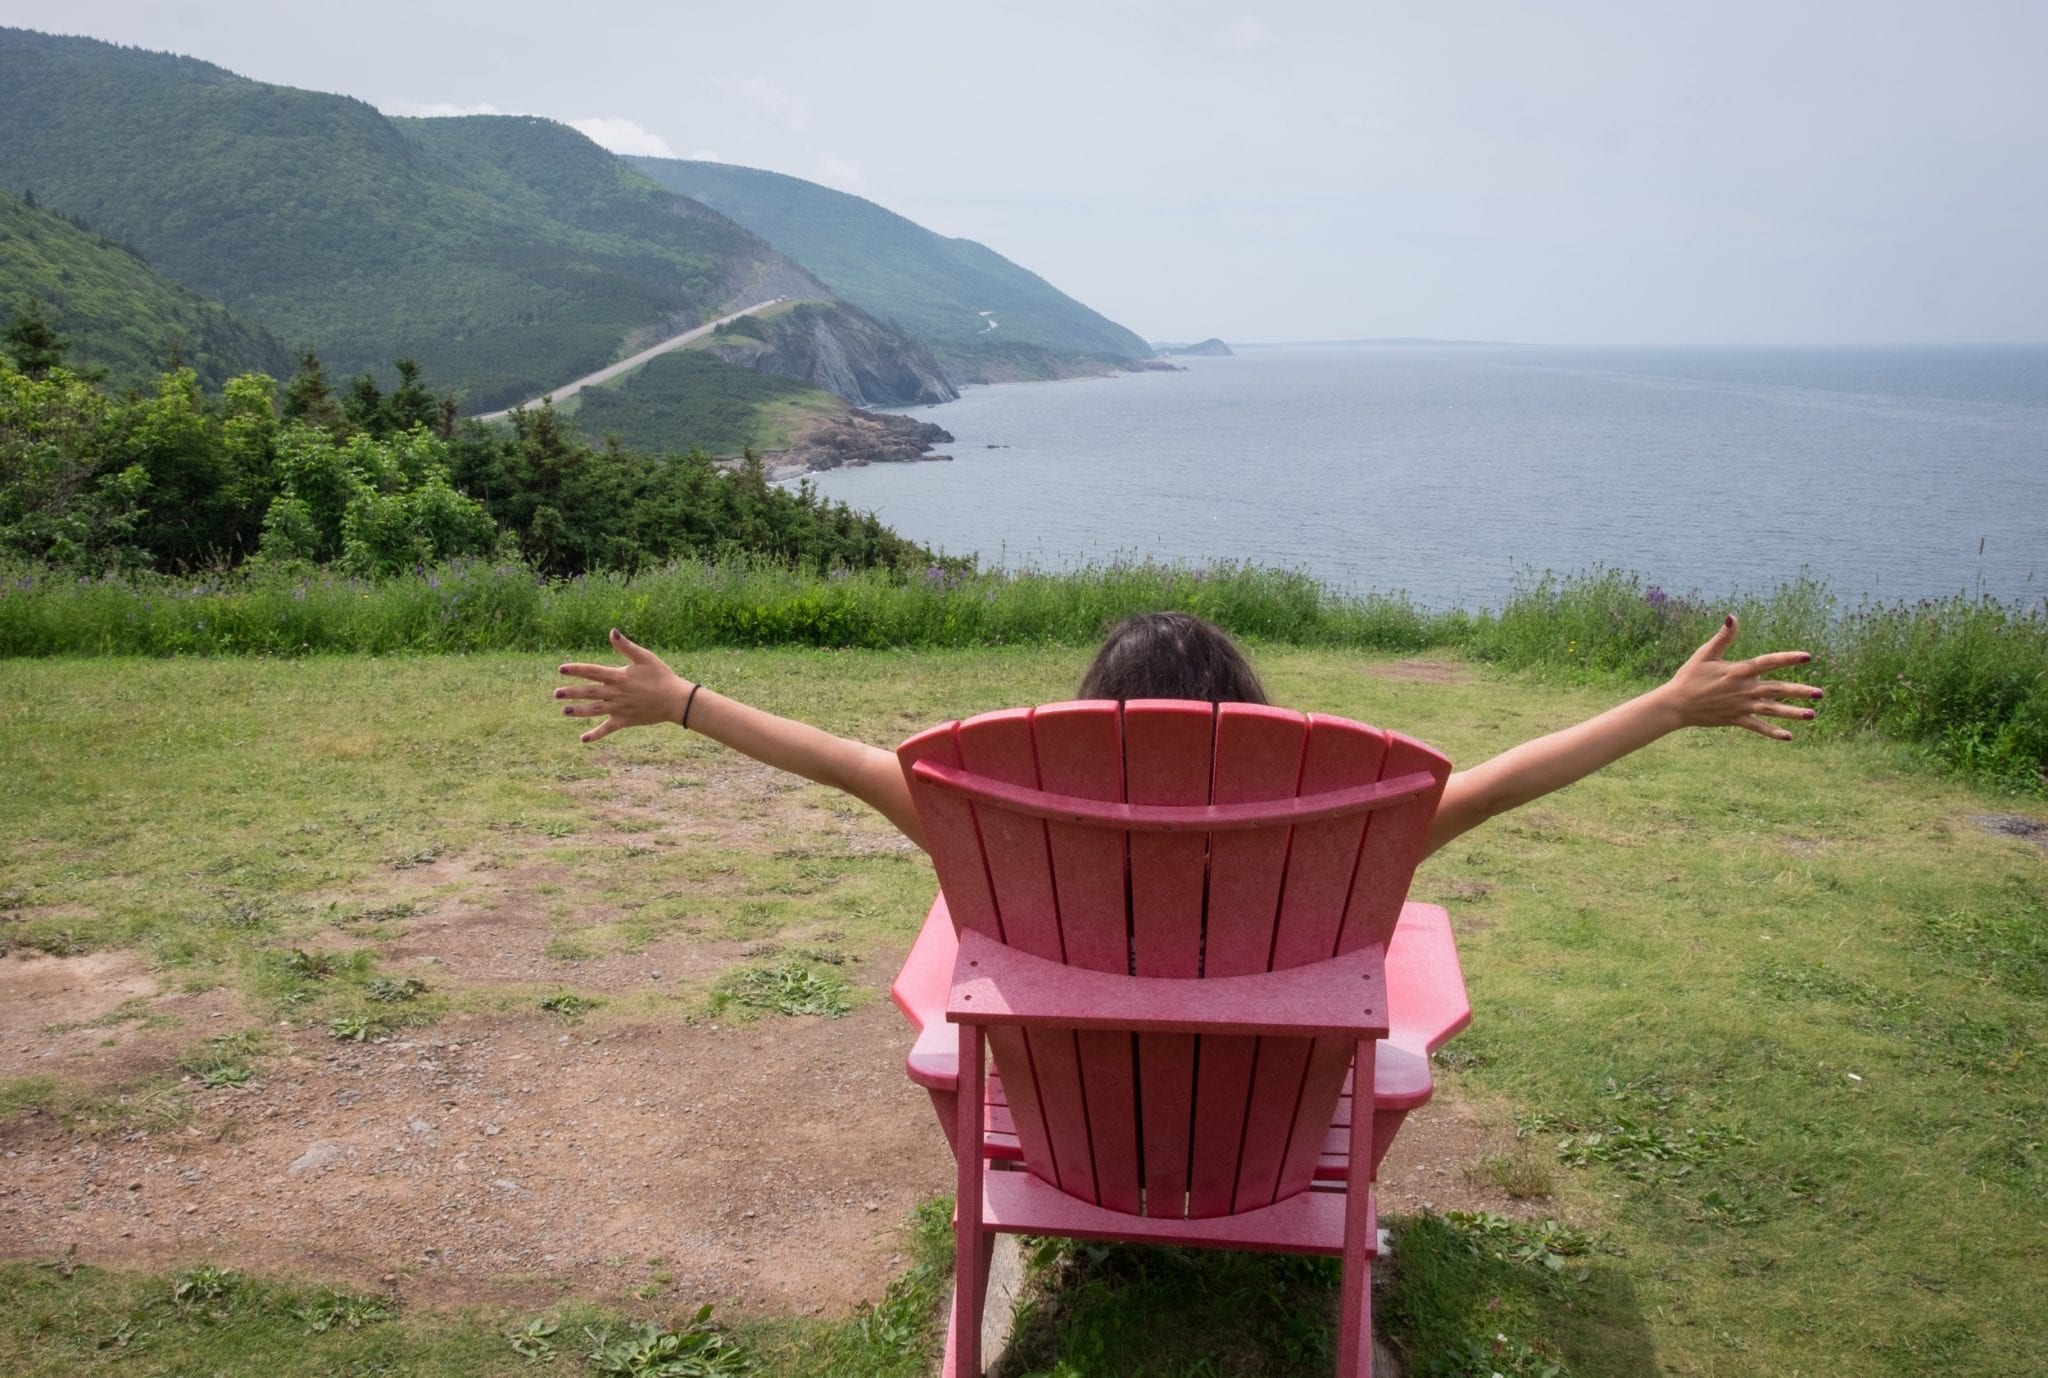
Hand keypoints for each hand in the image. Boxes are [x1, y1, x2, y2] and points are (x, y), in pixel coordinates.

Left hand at [555, 629, 688, 743]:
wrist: (675, 700)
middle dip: (571, 693)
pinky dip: (595, 734)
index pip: (592, 672)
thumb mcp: (645, 658)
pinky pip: (607, 728)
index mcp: (619, 676)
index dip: (576, 670)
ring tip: (564, 711)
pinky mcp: (625, 720)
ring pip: (594, 710)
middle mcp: (616, 693)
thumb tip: (612, 632)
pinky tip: (583, 739)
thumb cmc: (661, 676)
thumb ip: (626, 646)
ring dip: (578, 711)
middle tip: (556, 694)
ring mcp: (619, 708)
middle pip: (589, 692)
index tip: (561, 669)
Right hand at [1658, 615, 1821, 740]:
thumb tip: (1733, 616)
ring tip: (1813, 715)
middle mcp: (1743, 689)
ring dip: (1792, 713)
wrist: (1676, 704)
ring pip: (1772, 709)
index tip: (1807, 657)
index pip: (1768, 662)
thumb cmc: (1689, 677)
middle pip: (1776, 689)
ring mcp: (1741, 706)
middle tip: (1820, 693)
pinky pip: (1757, 727)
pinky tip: (1789, 737)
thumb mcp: (1705, 654)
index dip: (1787, 659)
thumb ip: (1723, 637)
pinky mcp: (1736, 719)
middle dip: (1799, 691)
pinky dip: (1772, 732)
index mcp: (1738, 671)